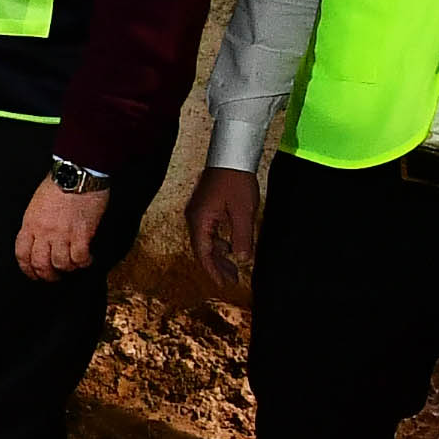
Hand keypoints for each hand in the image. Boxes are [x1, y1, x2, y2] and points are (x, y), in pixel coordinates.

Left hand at [13, 179, 108, 281]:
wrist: (77, 172)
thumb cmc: (58, 183)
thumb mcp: (37, 203)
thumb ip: (36, 223)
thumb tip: (41, 240)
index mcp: (30, 223)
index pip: (22, 254)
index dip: (28, 269)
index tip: (34, 274)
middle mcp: (43, 232)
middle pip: (40, 265)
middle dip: (48, 276)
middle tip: (55, 277)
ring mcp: (62, 233)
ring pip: (61, 264)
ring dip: (68, 268)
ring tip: (73, 264)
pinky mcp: (81, 233)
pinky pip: (80, 258)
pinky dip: (84, 262)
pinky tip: (87, 258)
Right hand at [185, 166, 262, 299]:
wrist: (231, 155)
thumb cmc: (236, 181)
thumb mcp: (243, 212)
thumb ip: (242, 238)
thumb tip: (242, 260)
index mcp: (200, 221)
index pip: (203, 253)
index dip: (213, 271)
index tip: (224, 284)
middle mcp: (195, 218)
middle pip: (203, 249)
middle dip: (217, 266)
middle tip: (232, 280)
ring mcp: (198, 212)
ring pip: (206, 241)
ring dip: (219, 255)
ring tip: (233, 268)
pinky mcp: (205, 207)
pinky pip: (209, 231)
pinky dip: (219, 243)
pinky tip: (230, 248)